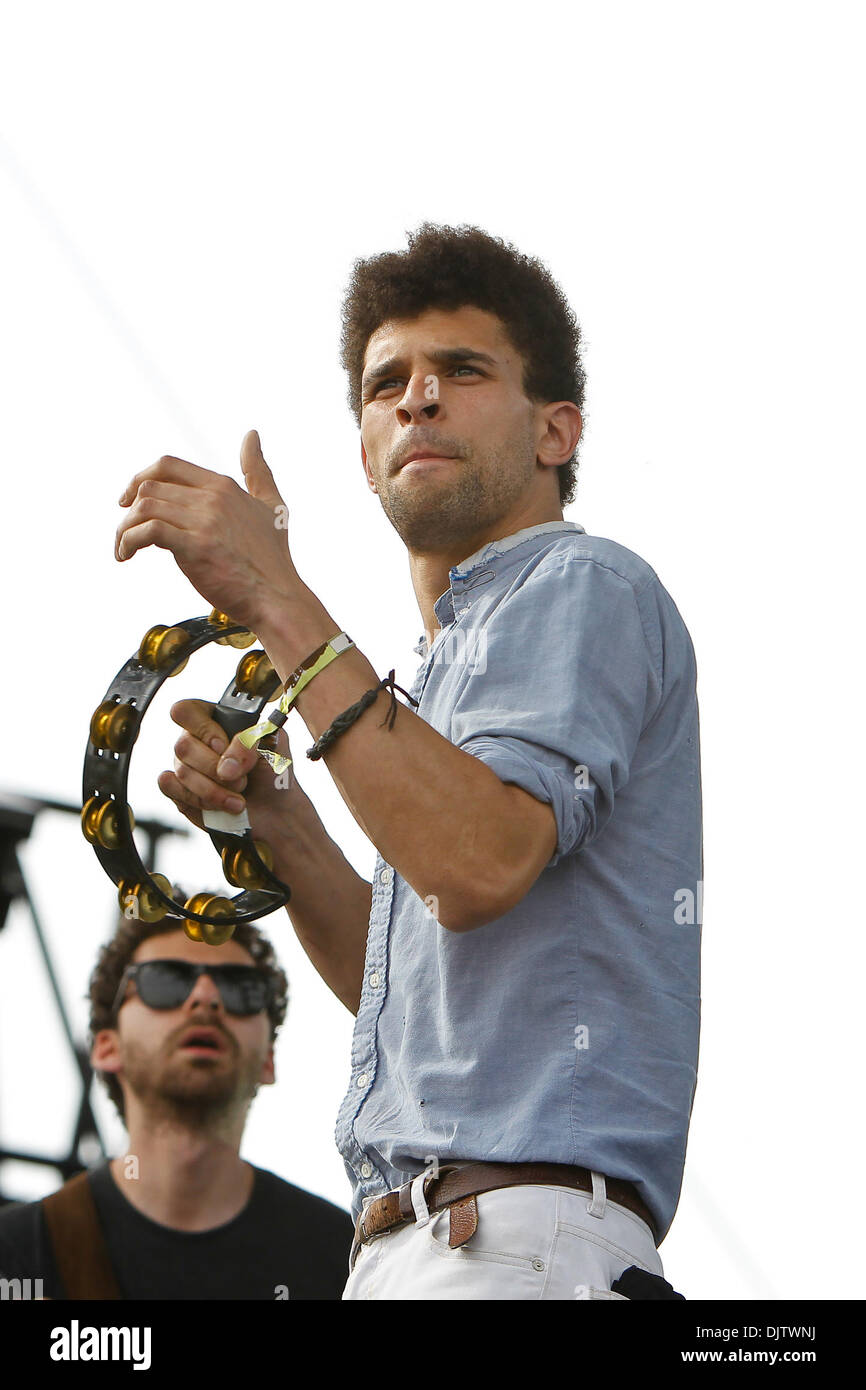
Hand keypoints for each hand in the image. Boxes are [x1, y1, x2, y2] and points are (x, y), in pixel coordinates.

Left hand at [115, 431, 299, 630]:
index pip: (168, 465)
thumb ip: (258, 471)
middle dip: (129, 509)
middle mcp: (213, 498)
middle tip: (126, 532)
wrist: (277, 598)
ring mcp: (204, 521)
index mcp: (224, 486)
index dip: (141, 478)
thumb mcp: (272, 505)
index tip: (129, 500)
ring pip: (144, 507)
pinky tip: (126, 555)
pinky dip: (128, 541)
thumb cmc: (273, 559)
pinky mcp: (194, 547)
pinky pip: (147, 531)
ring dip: (125, 527)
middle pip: (150, 486)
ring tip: (123, 548)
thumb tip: (251, 435)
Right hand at [158, 698, 293, 834]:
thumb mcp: (273, 748)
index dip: (204, 730)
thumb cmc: (273, 774)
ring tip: (238, 797)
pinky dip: (197, 799)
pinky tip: (218, 805)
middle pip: (183, 745)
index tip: (224, 747)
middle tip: (241, 780)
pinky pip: (169, 787)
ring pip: (182, 771)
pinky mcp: (180, 791)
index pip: (187, 711)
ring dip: (214, 790)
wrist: (275, 812)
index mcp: (216, 719)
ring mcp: (185, 765)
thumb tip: (225, 765)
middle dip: (215, 769)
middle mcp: (196, 740)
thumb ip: (251, 742)